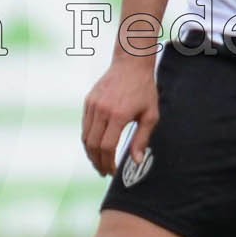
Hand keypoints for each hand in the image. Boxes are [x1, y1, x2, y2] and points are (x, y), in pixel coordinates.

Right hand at [81, 56, 157, 177]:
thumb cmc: (144, 89)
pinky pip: (85, 126)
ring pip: (85, 136)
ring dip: (91, 153)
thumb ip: (142, 139)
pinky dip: (88, 139)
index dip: (109, 163)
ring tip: (99, 162)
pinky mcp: (88, 101)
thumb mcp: (150, 115)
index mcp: (118, 115)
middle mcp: (102, 110)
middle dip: (98, 162)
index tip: (113, 172)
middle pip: (93, 144)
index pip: (108, 146)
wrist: (131, 63)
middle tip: (104, 172)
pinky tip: (95, 147)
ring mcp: (92, 105)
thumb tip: (136, 160)